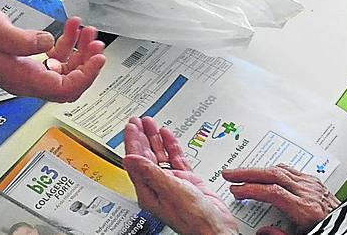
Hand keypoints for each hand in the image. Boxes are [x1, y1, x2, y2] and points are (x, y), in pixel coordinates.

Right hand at [0, 7, 103, 101]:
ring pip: (63, 70)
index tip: (98, 57)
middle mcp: (27, 80)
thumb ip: (25, 40)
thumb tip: (49, 43)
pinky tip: (69, 26)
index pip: (64, 89)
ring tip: (85, 28)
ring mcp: (26, 71)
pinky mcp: (25, 61)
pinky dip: (65, 44)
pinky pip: (52, 59)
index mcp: (22, 79)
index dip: (86, 76)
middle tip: (95, 41)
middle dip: (86, 63)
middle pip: (68, 83)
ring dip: (78, 50)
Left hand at [122, 116, 239, 234]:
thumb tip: (130, 158)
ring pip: (161, 155)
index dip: (132, 142)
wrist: (216, 227)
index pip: (136, 161)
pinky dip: (172, 146)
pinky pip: (176, 159)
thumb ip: (150, 172)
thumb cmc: (193, 217)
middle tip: (138, 121)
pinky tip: (168, 135)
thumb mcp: (169, 189)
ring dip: (156, 139)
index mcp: (149, 190)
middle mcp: (158, 186)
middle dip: (142, 137)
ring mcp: (173, 182)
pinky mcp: (187, 180)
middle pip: (146, 156)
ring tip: (151, 123)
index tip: (131, 126)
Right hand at [223, 165, 340, 234]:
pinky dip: (274, 170)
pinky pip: (291, 171)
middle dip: (249, 172)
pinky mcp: (316, 183)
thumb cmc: (329, 231)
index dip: (252, 189)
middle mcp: (309, 193)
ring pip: (281, 170)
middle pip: (274, 174)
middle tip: (230, 173)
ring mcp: (313, 185)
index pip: (273, 192)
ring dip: (259, 169)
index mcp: (306, 209)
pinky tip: (265, 172)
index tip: (236, 190)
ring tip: (242, 172)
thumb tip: (262, 231)